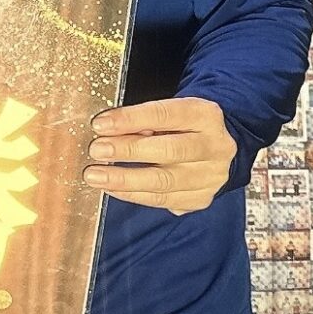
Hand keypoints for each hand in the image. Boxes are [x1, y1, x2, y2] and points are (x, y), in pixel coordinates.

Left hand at [84, 97, 236, 216]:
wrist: (217, 149)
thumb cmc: (184, 126)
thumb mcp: (170, 113)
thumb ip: (144, 120)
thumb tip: (106, 131)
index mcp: (206, 116)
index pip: (165, 114)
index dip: (130, 119)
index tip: (100, 124)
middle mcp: (215, 147)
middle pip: (169, 151)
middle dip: (128, 150)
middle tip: (96, 150)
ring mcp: (211, 177)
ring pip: (164, 182)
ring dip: (124, 179)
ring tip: (95, 176)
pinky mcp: (201, 199)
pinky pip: (163, 200)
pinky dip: (133, 194)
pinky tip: (112, 188)